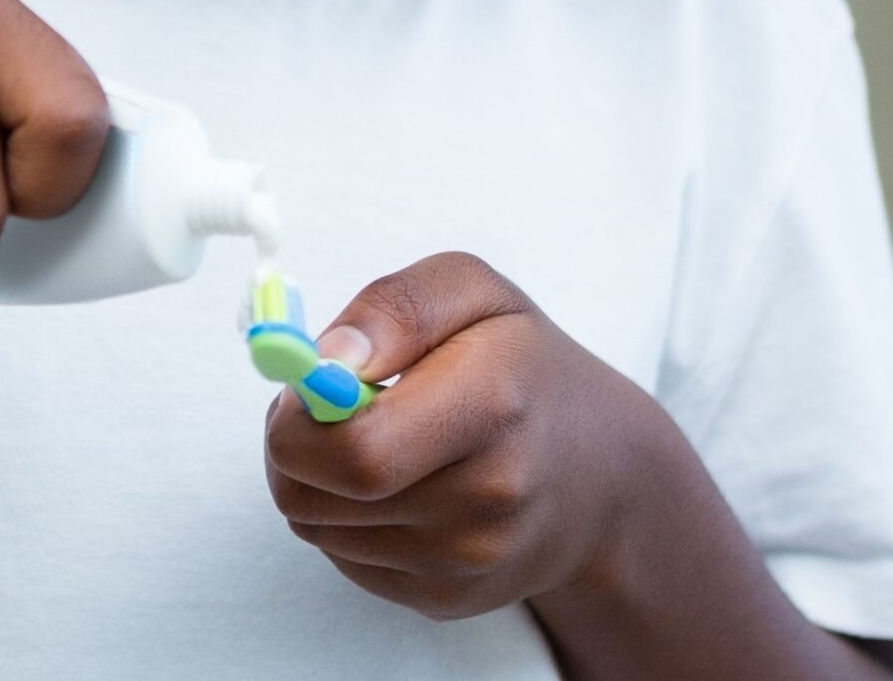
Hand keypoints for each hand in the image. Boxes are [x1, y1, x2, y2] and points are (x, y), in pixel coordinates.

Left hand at [263, 252, 665, 619]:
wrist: (602, 474)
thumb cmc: (523, 366)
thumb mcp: (473, 292)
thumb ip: (395, 307)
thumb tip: (326, 360)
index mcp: (492, 403)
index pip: (353, 450)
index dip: (296, 420)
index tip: (306, 386)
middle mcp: (488, 496)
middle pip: (316, 499)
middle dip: (290, 450)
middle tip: (319, 410)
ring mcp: (471, 560)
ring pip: (318, 530)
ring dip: (316, 484)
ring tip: (369, 442)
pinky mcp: (450, 598)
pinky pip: (346, 561)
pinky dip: (346, 522)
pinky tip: (392, 487)